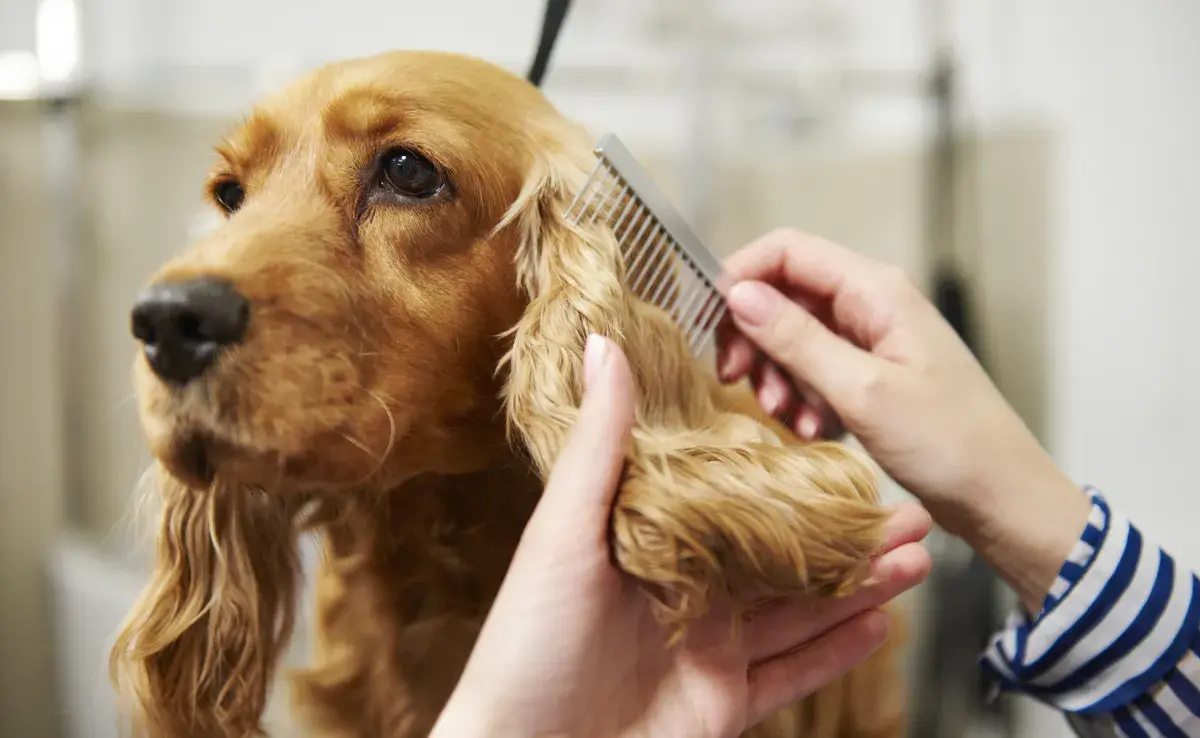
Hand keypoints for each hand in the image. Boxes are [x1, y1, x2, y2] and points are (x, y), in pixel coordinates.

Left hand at [431, 334, 932, 737]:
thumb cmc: (527, 641)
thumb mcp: (562, 532)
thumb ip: (598, 445)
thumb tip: (602, 346)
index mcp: (650, 542)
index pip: (734, 499)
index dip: (789, 476)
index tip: (840, 450)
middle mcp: (686, 591)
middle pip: (782, 555)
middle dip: (846, 533)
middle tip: (906, 509)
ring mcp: (708, 649)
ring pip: (800, 610)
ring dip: (859, 585)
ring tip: (916, 557)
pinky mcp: (723, 702)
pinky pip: (793, 673)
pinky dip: (839, 650)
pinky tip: (881, 622)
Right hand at [716, 228, 1090, 611]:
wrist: (1003, 497)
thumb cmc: (949, 443)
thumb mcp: (861, 391)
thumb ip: (797, 339)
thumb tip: (738, 294)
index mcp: (876, 290)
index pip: (787, 250)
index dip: (741, 277)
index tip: (710, 324)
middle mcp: (872, 304)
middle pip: (785, 294)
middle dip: (753, 336)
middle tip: (735, 381)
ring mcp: (873, 340)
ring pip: (795, 336)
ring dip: (777, 374)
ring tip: (785, 417)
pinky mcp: (873, 375)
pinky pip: (817, 369)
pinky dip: (802, 396)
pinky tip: (810, 430)